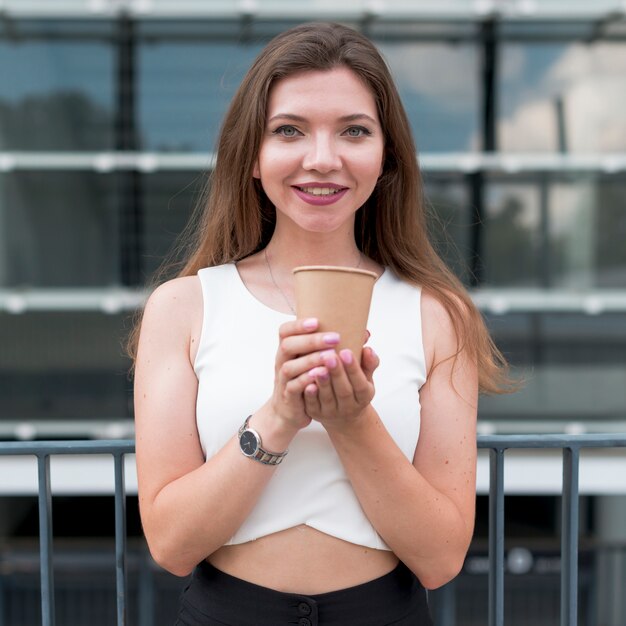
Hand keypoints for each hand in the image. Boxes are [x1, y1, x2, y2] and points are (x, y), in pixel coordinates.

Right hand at [268, 317, 344, 431]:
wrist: (293, 410)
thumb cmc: (309, 379)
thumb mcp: (320, 361)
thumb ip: (338, 347)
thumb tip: (365, 334)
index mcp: (289, 349)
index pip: (285, 331)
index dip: (298, 325)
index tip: (318, 321)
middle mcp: (282, 362)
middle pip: (287, 345)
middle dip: (311, 341)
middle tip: (335, 338)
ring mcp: (283, 379)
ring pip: (290, 367)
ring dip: (310, 361)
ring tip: (330, 357)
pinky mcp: (287, 396)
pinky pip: (293, 388)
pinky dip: (306, 382)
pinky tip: (320, 376)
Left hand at [303, 344, 378, 431]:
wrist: (344, 416)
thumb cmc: (354, 388)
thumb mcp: (365, 377)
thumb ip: (369, 363)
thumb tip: (368, 350)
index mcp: (364, 396)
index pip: (360, 383)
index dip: (353, 369)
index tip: (346, 352)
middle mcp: (349, 407)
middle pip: (344, 391)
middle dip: (337, 374)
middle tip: (330, 357)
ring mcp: (332, 412)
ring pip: (327, 398)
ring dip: (323, 384)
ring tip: (318, 369)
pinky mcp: (316, 414)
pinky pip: (312, 405)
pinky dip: (310, 395)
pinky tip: (307, 384)